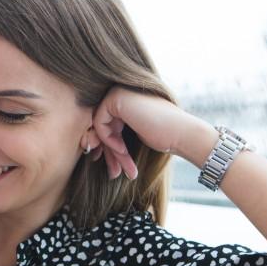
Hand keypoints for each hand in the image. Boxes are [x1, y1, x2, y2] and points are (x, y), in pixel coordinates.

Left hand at [88, 86, 211, 178]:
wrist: (181, 134)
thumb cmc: (162, 136)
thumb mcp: (129, 138)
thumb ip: (110, 138)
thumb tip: (85, 144)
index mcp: (124, 100)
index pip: (103, 125)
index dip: (106, 148)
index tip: (111, 166)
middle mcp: (119, 92)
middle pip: (99, 126)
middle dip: (107, 153)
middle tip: (115, 173)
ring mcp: (117, 92)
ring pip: (98, 127)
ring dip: (109, 151)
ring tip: (120, 170)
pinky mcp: (116, 97)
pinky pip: (100, 124)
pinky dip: (108, 140)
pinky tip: (123, 150)